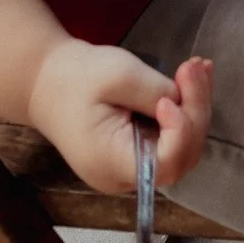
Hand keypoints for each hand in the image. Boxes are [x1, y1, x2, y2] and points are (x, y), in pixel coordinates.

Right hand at [28, 37, 211, 194]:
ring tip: (198, 68)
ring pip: (180, 147)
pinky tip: (190, 78)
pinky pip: (168, 137)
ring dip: (195, 107)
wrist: (45, 82)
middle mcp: (123, 174)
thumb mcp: (118, 74)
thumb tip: (184, 100)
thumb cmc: (76, 77)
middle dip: (195, 111)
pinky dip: (184, 109)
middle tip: (194, 68)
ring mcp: (130, 165)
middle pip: (180, 156)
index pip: (165, 163)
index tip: (170, 97)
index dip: (181, 130)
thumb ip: (155, 91)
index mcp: (111, 162)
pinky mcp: (135, 150)